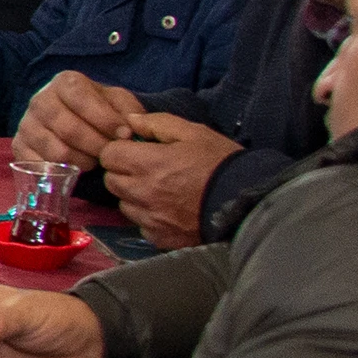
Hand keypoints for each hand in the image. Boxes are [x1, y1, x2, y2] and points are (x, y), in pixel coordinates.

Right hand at [15, 74, 151, 171]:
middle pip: (68, 129)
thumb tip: (129, 129)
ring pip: (56, 151)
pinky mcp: (19, 146)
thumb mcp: (117, 101)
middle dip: (96, 145)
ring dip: (82, 161)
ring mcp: (26, 124)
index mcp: (64, 83)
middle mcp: (40, 100)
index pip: (80, 99)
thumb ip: (128, 110)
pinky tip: (76, 168)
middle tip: (111, 154)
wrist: (71, 118)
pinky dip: (61, 172)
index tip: (125, 134)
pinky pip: (41, 166)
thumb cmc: (98, 110)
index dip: (105, 119)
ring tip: (95, 161)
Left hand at [98, 115, 237, 248]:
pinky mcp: (160, 237)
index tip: (136, 150)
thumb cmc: (221, 163)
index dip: (120, 150)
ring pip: (124, 204)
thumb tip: (129, 120)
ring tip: (161, 189)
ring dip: (134, 196)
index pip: (108, 155)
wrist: (248, 203)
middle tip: (148, 168)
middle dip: (124, 172)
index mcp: (147, 164)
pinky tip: (169, 209)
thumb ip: (157, 123)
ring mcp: (150, 217)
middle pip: (112, 180)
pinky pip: (141, 224)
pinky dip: (149, 216)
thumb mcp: (194, 132)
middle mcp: (142, 193)